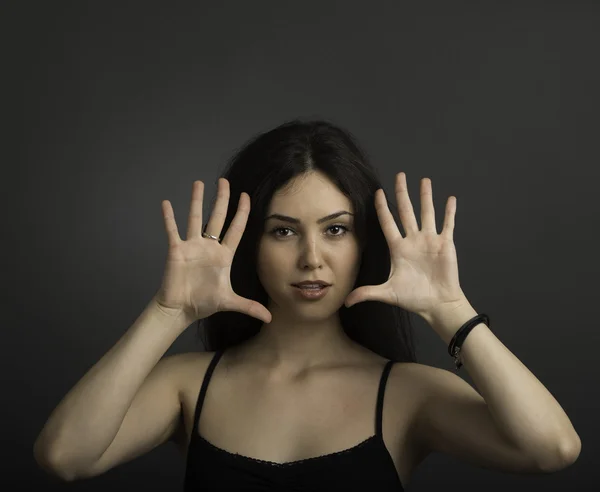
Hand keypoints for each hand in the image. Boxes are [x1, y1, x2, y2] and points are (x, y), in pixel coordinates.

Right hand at [155, 178, 271, 324]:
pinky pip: (172, 231)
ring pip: (195, 218)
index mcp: (223, 255)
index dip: (242, 213)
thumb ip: (250, 306)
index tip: (246, 196)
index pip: (236, 229)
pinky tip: (167, 203)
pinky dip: (169, 218)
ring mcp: (192, 246)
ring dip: (197, 201)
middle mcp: (209, 246)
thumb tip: (269, 318)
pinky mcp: (176, 250)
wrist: (181, 309)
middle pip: (217, 217)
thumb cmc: (204, 303)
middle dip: (221, 199)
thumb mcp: (230, 302)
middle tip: (224, 181)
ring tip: (199, 183)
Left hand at [344, 172, 466, 317]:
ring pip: (427, 213)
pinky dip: (449, 212)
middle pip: (406, 211)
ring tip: (424, 180)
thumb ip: (367, 293)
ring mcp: (430, 241)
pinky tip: (450, 198)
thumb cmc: (414, 298)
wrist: (437, 304)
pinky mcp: (445, 244)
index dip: (382, 207)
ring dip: (426, 197)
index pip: (388, 222)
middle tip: (399, 175)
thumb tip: (345, 302)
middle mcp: (413, 240)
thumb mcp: (387, 293)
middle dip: (402, 193)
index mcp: (398, 248)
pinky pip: (447, 224)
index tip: (378, 192)